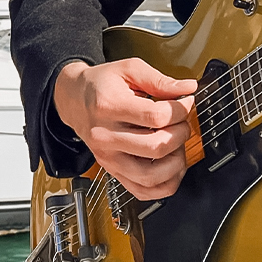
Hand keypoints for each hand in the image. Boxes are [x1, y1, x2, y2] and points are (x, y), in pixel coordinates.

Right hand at [53, 58, 196, 199]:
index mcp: (108, 106)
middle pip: (156, 147)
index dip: (180, 110)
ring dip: (175, 163)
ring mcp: (108, 157)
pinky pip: (142, 192)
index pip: (156, 116)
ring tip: (176, 147)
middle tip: (182, 123)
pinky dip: (164, 185)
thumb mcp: (128, 70)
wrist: (74, 100)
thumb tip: (188, 89)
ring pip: (151, 176)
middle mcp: (105, 136)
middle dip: (181, 134)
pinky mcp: (112, 170)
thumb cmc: (101, 85)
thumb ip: (159, 79)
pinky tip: (170, 168)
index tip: (185, 103)